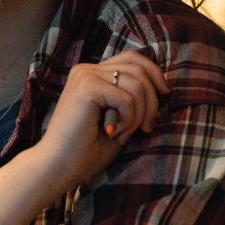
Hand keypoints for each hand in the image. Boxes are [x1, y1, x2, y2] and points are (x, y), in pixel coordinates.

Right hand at [31, 51, 168, 193]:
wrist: (59, 166)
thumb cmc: (87, 149)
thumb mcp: (119, 118)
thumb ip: (132, 99)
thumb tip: (162, 87)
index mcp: (92, 73)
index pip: (132, 58)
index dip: (154, 73)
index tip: (165, 94)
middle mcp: (87, 69)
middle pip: (138, 68)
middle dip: (152, 99)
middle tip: (146, 127)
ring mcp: (85, 76)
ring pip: (136, 84)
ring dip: (138, 114)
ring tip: (124, 132)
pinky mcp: (87, 88)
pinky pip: (127, 98)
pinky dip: (128, 119)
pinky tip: (112, 132)